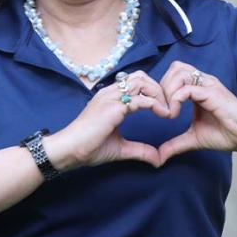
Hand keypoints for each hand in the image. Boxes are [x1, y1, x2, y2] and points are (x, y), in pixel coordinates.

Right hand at [46, 71, 170, 169]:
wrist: (69, 150)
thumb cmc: (88, 147)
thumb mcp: (120, 148)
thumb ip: (139, 150)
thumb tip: (158, 159)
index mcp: (110, 97)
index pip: (136, 82)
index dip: (152, 91)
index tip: (162, 108)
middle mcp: (110, 92)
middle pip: (141, 76)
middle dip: (158, 89)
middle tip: (168, 106)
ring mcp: (111, 97)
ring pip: (142, 82)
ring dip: (158, 94)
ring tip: (167, 110)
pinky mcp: (113, 107)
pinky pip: (140, 99)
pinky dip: (156, 104)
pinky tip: (163, 115)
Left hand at [157, 61, 236, 164]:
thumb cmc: (227, 133)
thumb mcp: (194, 138)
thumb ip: (176, 144)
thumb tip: (160, 156)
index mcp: (199, 87)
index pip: (175, 73)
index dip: (163, 88)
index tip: (160, 110)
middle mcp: (203, 82)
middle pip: (175, 68)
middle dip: (163, 87)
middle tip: (163, 108)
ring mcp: (209, 86)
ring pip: (180, 73)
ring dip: (168, 91)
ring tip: (169, 112)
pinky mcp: (212, 94)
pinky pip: (188, 89)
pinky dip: (175, 99)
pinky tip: (174, 115)